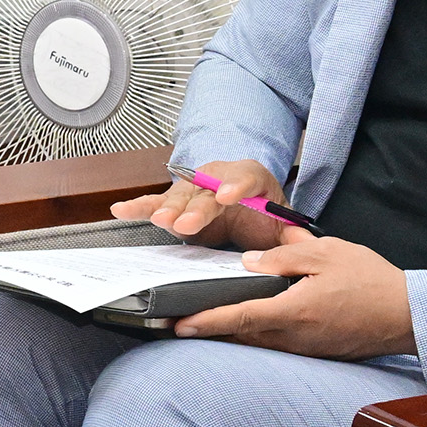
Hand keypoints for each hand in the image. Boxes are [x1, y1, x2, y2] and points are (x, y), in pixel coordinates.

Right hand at [112, 160, 289, 252]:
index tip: (226, 196)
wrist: (248, 210)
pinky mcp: (175, 205)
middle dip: (195, 207)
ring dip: (168, 209)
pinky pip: (155, 203)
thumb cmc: (264, 217)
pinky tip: (121, 209)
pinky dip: (138, 206)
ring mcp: (193, 191)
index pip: (246, 176)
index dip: (235, 185)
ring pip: (180, 197)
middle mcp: (218, 179)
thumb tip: (305, 250)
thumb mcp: (284, 225)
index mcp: (252, 178)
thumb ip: (293, 238)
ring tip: (160, 221)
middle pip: (206, 191)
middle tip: (187, 223)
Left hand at [174, 232, 416, 357]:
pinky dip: (254, 335)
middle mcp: (295, 336)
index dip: (205, 320)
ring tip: (204, 321)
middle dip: (209, 328)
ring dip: (230, 333)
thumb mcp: (327, 253)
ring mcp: (305, 348)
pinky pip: (276, 345)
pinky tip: (245, 323)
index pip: (239, 316)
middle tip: (178, 321)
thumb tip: (249, 261)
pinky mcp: (316, 351)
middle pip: (241, 334)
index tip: (178, 324)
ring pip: (257, 342)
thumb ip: (284, 255)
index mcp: (294, 311)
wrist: (411, 315)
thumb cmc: (373, 281)